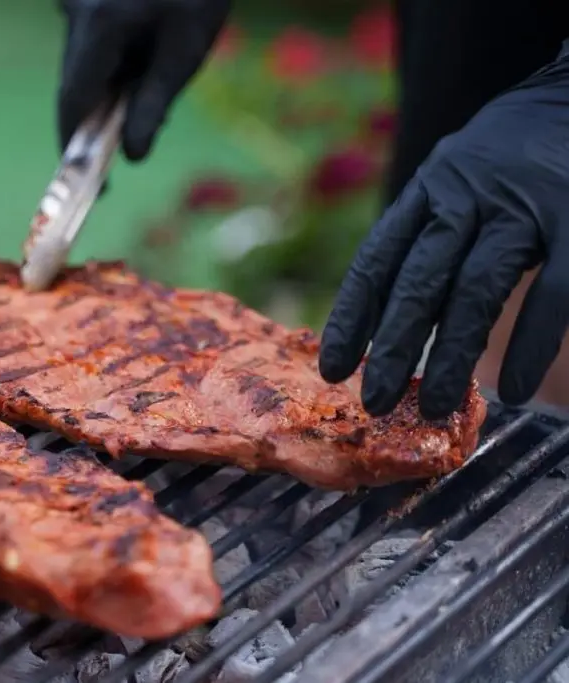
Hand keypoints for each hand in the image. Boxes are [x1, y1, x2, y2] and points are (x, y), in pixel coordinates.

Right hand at [57, 0, 230, 161]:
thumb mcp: (185, 50)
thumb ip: (154, 104)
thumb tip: (132, 156)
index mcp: (98, 26)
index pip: (72, 102)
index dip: (75, 147)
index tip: (90, 184)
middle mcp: (77, 13)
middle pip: (73, 85)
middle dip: (95, 123)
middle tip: (123, 150)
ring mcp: (78, 4)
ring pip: (81, 67)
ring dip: (105, 95)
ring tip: (145, 97)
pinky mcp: (87, 1)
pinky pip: (90, 48)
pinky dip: (110, 71)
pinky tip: (141, 64)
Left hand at [318, 43, 568, 418]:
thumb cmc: (505, 158)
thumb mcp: (452, 182)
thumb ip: (425, 240)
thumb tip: (385, 320)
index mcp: (427, 192)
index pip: (376, 260)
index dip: (350, 318)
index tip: (331, 368)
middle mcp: (466, 199)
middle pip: (418, 282)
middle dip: (393, 347)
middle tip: (373, 402)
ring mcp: (522, 212)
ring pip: (475, 292)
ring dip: (453, 355)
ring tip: (435, 407)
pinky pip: (552, 295)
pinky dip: (530, 346)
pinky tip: (514, 390)